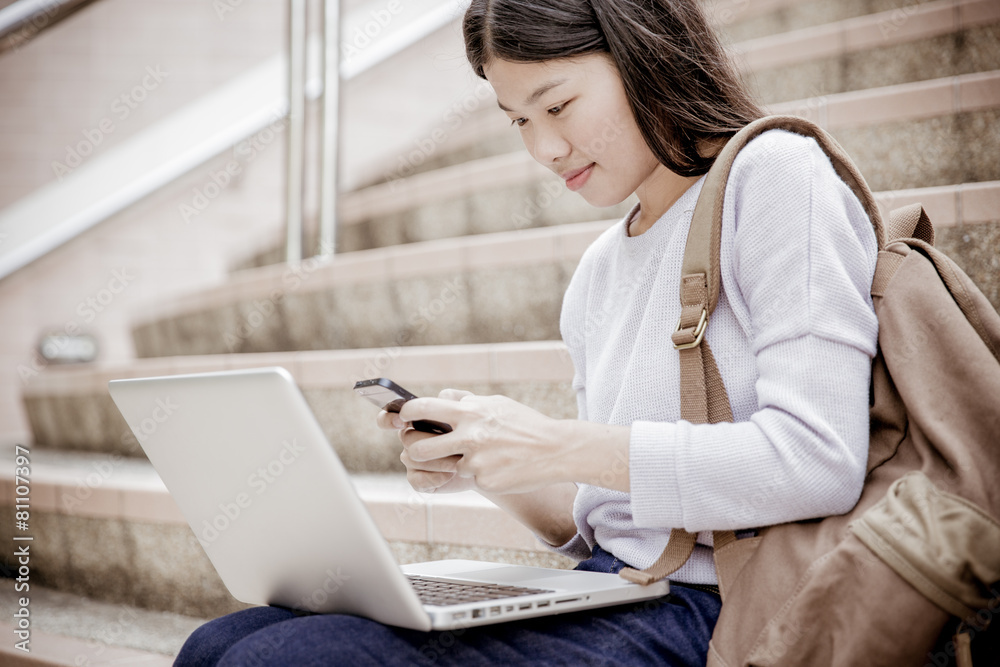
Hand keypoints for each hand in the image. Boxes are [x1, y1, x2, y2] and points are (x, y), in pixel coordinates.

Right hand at [378, 389, 478, 493]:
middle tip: (456, 445)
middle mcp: (411, 438)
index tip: (401, 420)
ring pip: (412, 459)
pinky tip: (449, 475)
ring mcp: (413, 460)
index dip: (388, 418)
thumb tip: (441, 396)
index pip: (391, 416)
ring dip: (437, 461)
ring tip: (460, 460)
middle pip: (406, 438)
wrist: (489, 461)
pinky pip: (416, 480)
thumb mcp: (472, 410)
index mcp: (417, 419)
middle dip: (431, 442)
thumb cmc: (477, 432)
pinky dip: (433, 478)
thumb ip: (457, 398)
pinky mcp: (420, 480)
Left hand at [398, 391, 571, 494]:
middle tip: (421, 450)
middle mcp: (469, 436)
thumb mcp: (496, 404)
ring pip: (445, 466)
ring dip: (450, 465)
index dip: (406, 414)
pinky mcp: (484, 481)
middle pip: (419, 447)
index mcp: (470, 413)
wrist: (556, 450)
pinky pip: (470, 479)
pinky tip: (498, 469)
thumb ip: (466, 401)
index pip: (423, 409)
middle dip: (415, 450)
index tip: (402, 418)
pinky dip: (479, 475)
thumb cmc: (525, 425)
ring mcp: (475, 461)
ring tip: (470, 459)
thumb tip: (441, 396)